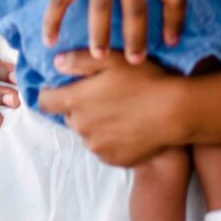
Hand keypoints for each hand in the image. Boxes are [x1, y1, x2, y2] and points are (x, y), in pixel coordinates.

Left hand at [39, 50, 181, 165]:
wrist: (175, 113)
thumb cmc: (145, 81)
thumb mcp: (112, 60)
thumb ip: (79, 60)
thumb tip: (56, 63)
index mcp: (76, 101)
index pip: (45, 102)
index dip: (49, 93)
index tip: (60, 87)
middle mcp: (82, 127)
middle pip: (69, 116)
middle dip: (79, 105)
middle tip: (102, 94)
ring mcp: (97, 146)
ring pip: (87, 132)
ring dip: (95, 122)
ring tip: (119, 109)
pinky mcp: (113, 160)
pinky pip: (103, 147)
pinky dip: (109, 138)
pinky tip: (127, 125)